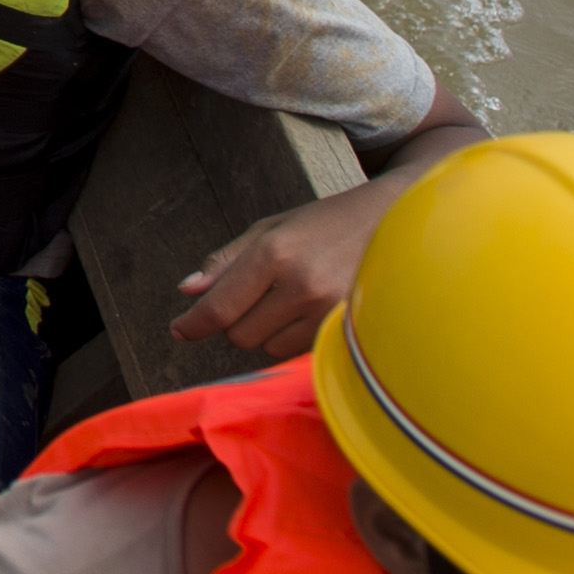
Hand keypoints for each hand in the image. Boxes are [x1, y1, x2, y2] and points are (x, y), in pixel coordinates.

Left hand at [172, 183, 382, 355]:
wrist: (394, 221)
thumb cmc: (327, 223)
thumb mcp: (271, 228)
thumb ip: (226, 262)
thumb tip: (187, 290)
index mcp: (275, 253)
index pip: (221, 306)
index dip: (193, 324)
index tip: (178, 331)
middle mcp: (301, 285)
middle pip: (240, 335)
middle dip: (238, 321)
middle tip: (258, 294)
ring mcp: (329, 311)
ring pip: (269, 348)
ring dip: (268, 331)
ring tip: (291, 297)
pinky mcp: (350, 330)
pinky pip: (299, 351)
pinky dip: (293, 338)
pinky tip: (308, 311)